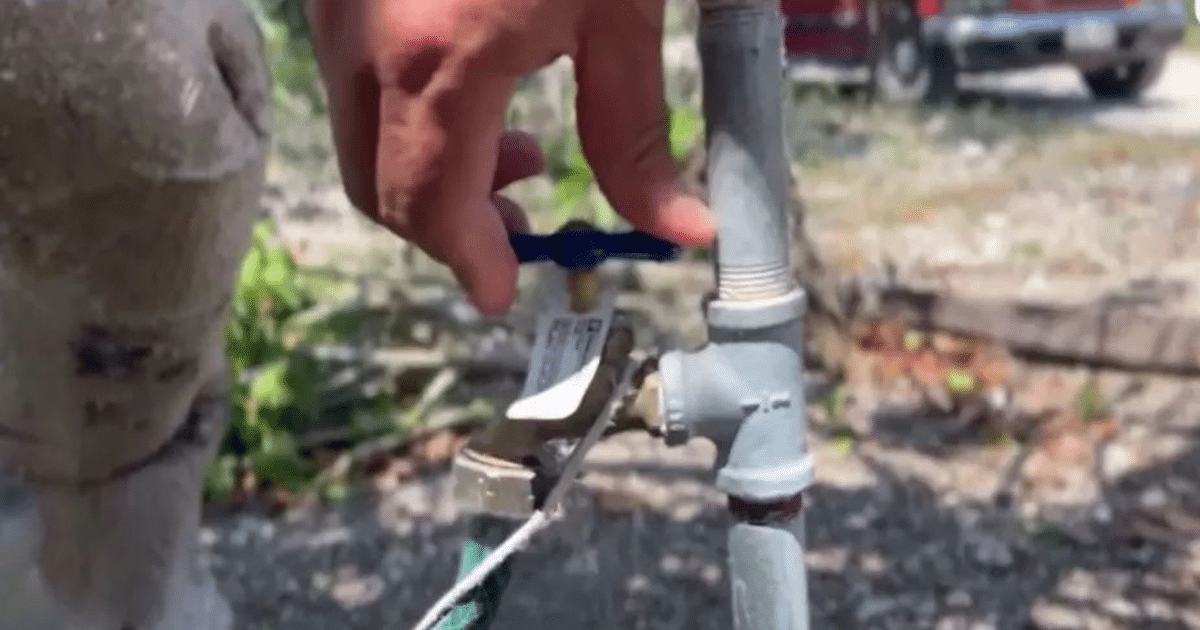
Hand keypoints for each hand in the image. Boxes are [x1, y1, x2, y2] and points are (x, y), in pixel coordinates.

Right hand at [306, 0, 714, 315]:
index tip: (500, 289)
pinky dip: (408, 116)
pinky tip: (473, 86)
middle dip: (445, 225)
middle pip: (378, 189)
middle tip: (519, 219)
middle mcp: (364, 45)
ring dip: (427, 171)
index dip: (466, 261)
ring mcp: (338, 12)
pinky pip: (355, 82)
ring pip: (359, 138)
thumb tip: (680, 228)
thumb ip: (638, 131)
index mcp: (438, 63)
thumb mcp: (618, 11)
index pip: (428, 208)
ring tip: (515, 151)